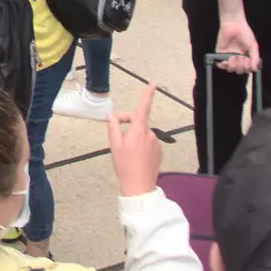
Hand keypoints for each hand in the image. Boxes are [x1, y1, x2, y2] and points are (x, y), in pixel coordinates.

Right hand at [107, 82, 162, 196]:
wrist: (139, 187)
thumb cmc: (125, 166)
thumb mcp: (115, 145)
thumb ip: (113, 127)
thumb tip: (111, 116)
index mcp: (139, 130)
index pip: (143, 107)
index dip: (148, 94)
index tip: (153, 84)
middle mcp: (150, 134)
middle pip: (138, 121)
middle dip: (127, 123)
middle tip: (116, 135)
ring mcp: (156, 143)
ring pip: (142, 133)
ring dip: (133, 136)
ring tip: (125, 151)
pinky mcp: (159, 151)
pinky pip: (148, 142)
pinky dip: (140, 144)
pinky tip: (134, 156)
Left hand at [216, 17, 260, 73]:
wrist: (234, 25)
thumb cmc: (245, 33)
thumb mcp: (253, 46)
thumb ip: (255, 58)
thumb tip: (255, 69)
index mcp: (245, 57)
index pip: (246, 69)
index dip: (247, 68)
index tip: (248, 61)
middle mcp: (237, 58)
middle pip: (238, 70)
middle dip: (241, 66)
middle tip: (241, 58)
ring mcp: (228, 56)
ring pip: (230, 69)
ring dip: (233, 66)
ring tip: (234, 57)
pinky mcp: (220, 53)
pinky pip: (220, 64)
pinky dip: (223, 66)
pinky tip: (226, 62)